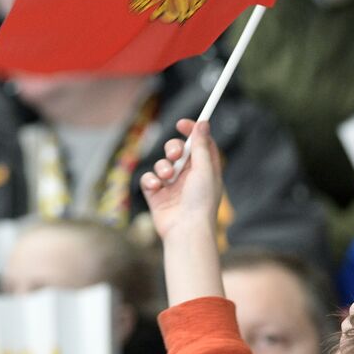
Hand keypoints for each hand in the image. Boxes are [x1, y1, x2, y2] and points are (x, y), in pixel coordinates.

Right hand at [138, 119, 222, 241]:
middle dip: (173, 148)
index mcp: (205, 169)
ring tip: (167, 178)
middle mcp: (189, 176)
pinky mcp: (156, 195)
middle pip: (177, 150)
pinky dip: (151, 180)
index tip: (182, 123)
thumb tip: (203, 123)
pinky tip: (156, 188)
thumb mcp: (205, 169)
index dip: (192, 131)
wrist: (186, 230)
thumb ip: (202, 146)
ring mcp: (171, 186)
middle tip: (175, 155)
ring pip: (161, 163)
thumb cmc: (201, 202)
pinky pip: (148, 178)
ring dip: (162, 166)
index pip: (199, 144)